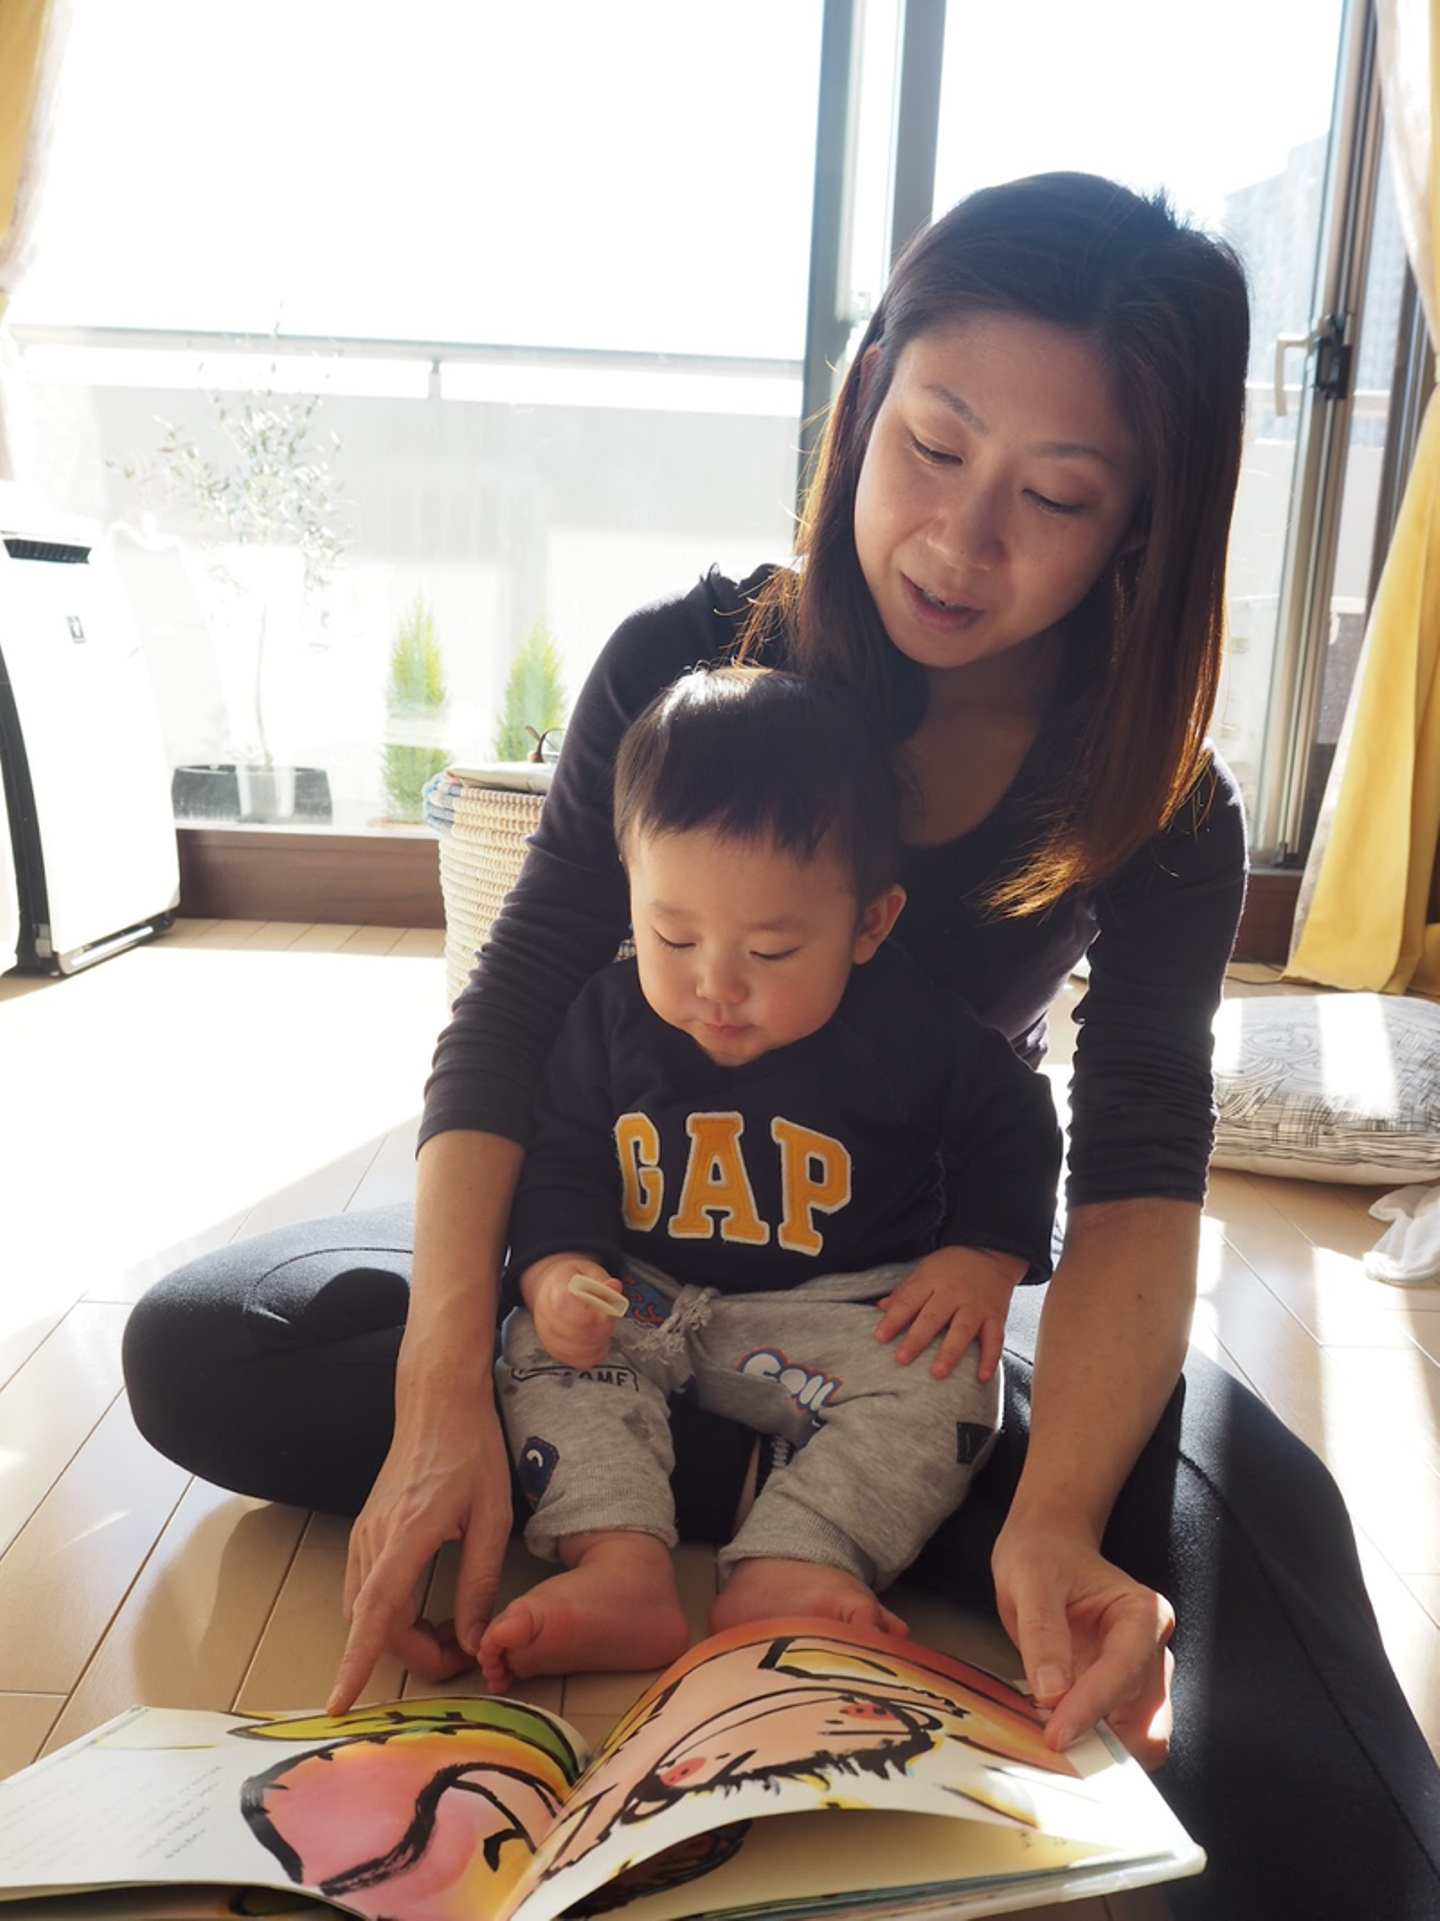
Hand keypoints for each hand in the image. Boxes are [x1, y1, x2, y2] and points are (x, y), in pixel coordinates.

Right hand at [328, 1397, 512, 1714]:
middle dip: (416, 1654)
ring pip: (368, 1613)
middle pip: (377, 1624)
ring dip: (402, 1637)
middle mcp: (375, 1537)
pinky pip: (367, 1592)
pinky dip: (391, 1616)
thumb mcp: (493, 1515)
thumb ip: (480, 1581)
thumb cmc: (472, 1450)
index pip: (376, 1610)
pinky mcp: (365, 1534)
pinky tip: (428, 1610)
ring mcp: (364, 1535)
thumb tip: (473, 1641)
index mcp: (409, 1531)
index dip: (357, 1661)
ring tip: (452, 1631)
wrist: (437, 1401)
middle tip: (466, 1652)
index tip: (340, 1702)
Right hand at [522, 1253, 624, 1367]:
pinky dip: (593, 1354)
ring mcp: (548, 1336)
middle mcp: (546, 1317)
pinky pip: (577, 1361)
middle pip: (578, 1334)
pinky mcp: (554, 1351)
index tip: (607, 1312)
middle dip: (601, 1330)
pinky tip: (598, 1342)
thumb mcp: (588, 1272)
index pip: (572, 1311)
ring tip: (603, 1329)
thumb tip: (614, 1286)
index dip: (595, 1316)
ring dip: (599, 1343)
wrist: (548, 1289)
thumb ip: (602, 1281)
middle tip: (608, 1319)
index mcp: (555, 1292)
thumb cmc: (571, 1280)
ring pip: (579, 1351)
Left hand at [873, 1246, 1022, 1381]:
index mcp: (931, 1281)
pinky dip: (990, 1358)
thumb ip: (905, 1291)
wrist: (991, 1252)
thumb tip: (881, 1308)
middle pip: (933, 1318)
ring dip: (950, 1352)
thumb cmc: (952, 1265)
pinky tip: (983, 1377)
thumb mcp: (925, 1270)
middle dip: (917, 1339)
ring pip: (962, 1330)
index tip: (880, 1337)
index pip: (908, 1301)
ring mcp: (975, 1306)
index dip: (893, 1319)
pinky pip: (995, 1339)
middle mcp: (953, 1294)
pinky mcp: (995, 1316)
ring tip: (938, 1372)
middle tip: (901, 1359)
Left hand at [992, 1514, 1174, 1770]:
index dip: (1091, 1708)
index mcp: (1143, 1614)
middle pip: (1146, 1717)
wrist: (1045, 1549)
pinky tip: (1062, 1745)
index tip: (1056, 1735)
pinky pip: (1119, 1737)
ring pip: (1140, 1738)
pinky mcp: (1122, 1697)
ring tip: (1055, 1754)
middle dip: (1107, 1744)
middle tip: (1059, 1756)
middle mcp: (1153, 1650)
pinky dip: (1095, 1748)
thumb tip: (1052, 1692)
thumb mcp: (1032, 1579)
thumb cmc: (1043, 1556)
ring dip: (1103, 1752)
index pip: (1124, 1672)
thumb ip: (1043, 1632)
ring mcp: (1141, 1677)